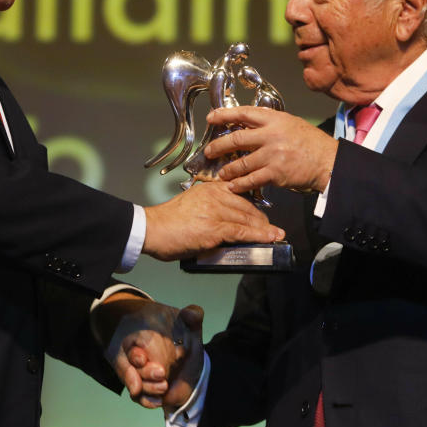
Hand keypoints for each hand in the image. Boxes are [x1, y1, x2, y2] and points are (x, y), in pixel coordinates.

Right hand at [92, 294, 203, 407]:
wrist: (184, 357)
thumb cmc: (181, 336)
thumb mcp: (189, 325)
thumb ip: (193, 316)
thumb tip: (191, 313)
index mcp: (141, 333)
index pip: (131, 343)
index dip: (135, 353)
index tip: (142, 359)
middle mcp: (134, 352)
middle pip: (129, 364)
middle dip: (144, 371)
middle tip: (161, 374)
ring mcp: (136, 370)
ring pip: (132, 381)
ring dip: (147, 387)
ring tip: (164, 387)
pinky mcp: (141, 386)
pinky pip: (137, 396)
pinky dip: (147, 400)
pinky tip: (158, 401)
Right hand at [142, 181, 283, 261]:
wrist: (151, 229)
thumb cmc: (168, 222)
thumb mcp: (192, 205)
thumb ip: (211, 208)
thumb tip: (228, 223)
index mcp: (210, 188)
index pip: (240, 194)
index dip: (254, 206)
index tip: (264, 213)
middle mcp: (215, 195)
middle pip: (248, 207)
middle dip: (262, 219)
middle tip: (272, 229)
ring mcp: (216, 211)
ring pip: (248, 219)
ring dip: (265, 229)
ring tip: (275, 235)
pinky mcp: (215, 228)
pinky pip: (243, 231)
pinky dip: (260, 236)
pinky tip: (270, 238)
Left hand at [203, 106, 337, 193]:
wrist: (328, 161)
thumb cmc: (310, 142)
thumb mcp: (290, 123)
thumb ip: (269, 123)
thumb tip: (246, 123)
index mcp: (274, 120)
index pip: (243, 113)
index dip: (223, 115)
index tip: (211, 118)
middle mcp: (270, 135)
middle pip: (236, 139)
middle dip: (218, 146)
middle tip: (208, 151)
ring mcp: (272, 155)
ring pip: (240, 163)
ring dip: (227, 169)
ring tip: (221, 173)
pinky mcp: (275, 173)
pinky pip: (251, 180)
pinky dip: (239, 184)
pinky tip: (233, 186)